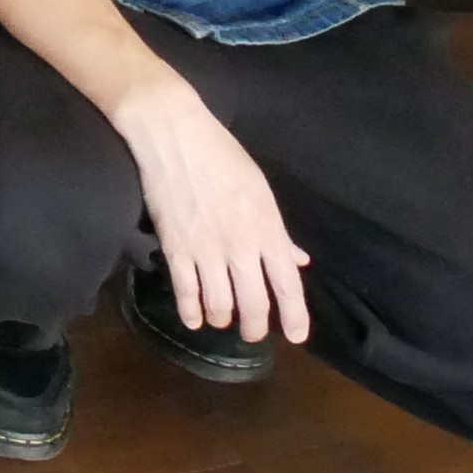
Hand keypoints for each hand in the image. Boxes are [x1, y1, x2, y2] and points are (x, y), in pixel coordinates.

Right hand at [118, 80, 311, 343]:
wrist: (174, 135)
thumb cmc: (222, 156)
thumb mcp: (261, 191)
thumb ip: (278, 232)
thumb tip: (297, 260)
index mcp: (267, 228)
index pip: (287, 284)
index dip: (295, 316)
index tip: (298, 337)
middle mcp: (240, 245)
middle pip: (254, 303)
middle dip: (256, 327)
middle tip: (254, 334)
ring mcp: (206, 249)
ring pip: (220, 305)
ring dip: (223, 319)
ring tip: (223, 320)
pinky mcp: (175, 248)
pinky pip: (185, 292)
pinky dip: (191, 312)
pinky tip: (194, 319)